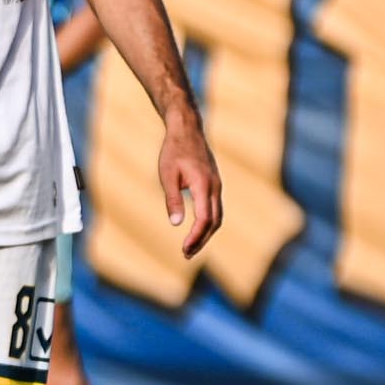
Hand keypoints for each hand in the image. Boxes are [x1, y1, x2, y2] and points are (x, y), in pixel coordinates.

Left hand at [158, 111, 222, 258]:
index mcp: (203, 185)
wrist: (187, 130)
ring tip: (190, 247)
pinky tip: (197, 229)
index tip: (184, 249)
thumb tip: (175, 223)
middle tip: (186, 254)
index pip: (204, 219)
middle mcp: (214, 187)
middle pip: (214, 222)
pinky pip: (215, 208)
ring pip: (217, 216)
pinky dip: (208, 222)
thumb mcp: (167, 175)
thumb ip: (172, 199)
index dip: (195, 236)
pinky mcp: (214, 184)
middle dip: (201, 240)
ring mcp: (216, 185)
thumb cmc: (173, 151)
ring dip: (206, 233)